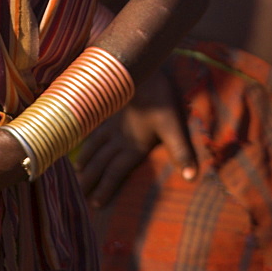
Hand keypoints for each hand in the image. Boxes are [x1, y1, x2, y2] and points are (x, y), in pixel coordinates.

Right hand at [74, 68, 196, 207]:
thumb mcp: (174, 125)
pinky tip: (80, 141)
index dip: (106, 189)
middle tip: (81, 195)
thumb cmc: (159, 96)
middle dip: (91, 180)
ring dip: (85, 162)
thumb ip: (181, 152)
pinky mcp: (108, 110)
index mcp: (132, 145)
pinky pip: (92, 130)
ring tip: (78, 175)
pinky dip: (85, 140)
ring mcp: (110, 123)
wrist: (140, 67)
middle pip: (100, 163)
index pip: (115, 172)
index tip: (96, 204)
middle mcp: (118, 137)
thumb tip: (193, 178)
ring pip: (93, 147)